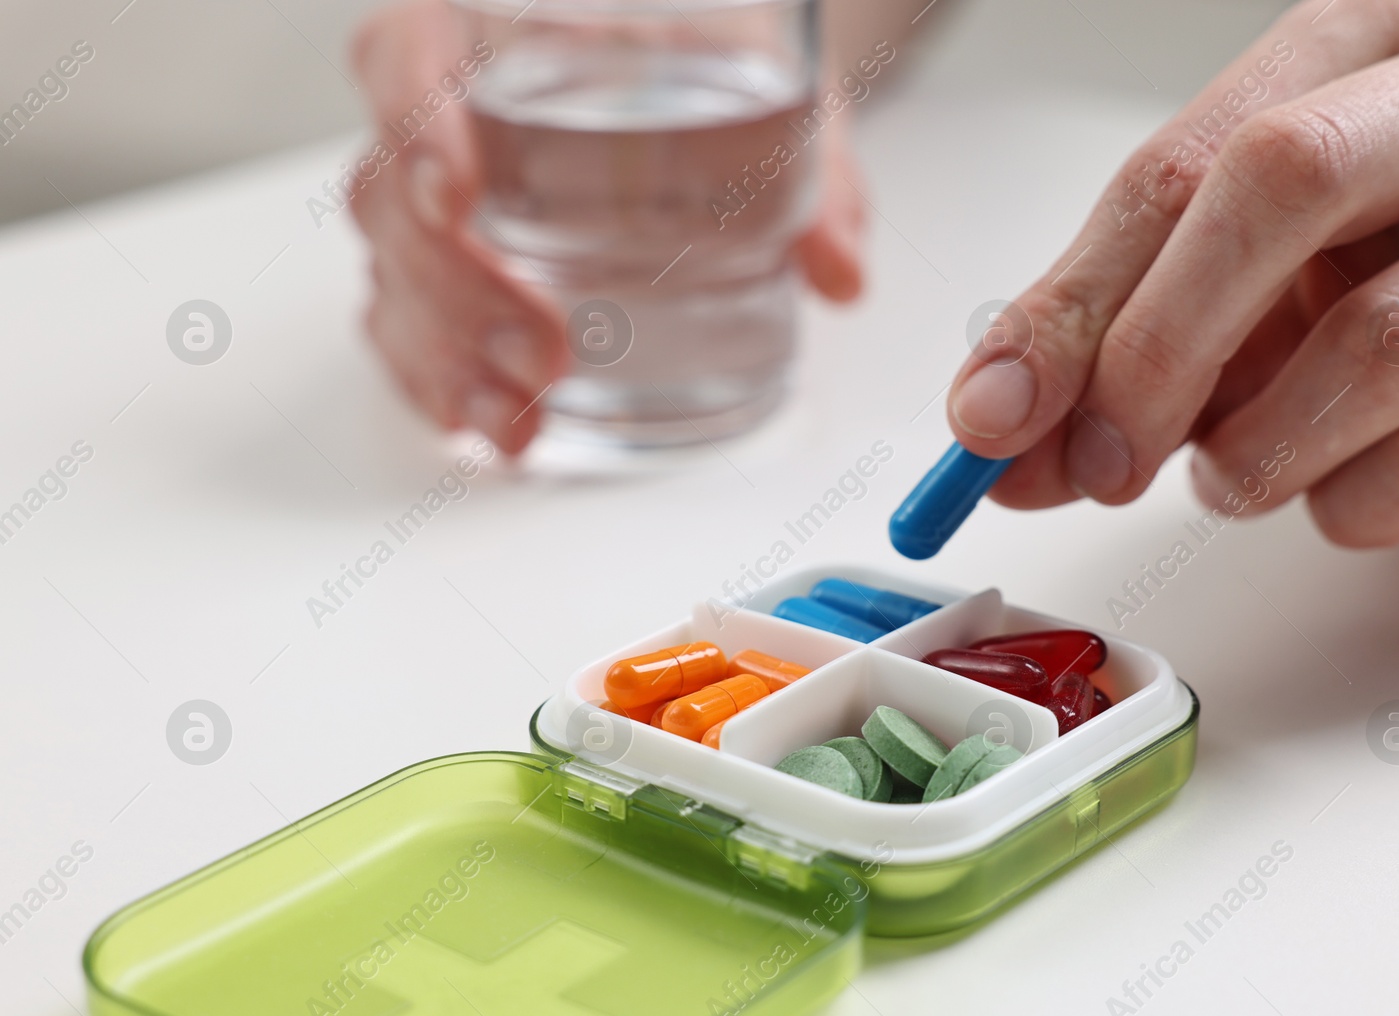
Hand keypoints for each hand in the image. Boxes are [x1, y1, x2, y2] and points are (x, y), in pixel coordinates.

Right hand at [349, 0, 864, 454]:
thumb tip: (839, 269)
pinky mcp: (449, 274)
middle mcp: (446, 115)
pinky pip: (409, 329)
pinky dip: (443, 385)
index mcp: (490, 32)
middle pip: (391, 195)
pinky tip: (490, 427)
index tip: (458, 198)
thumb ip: (814, 171)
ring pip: (394, 278)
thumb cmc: (713, 70)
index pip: (407, 56)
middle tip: (544, 353)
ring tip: (519, 420)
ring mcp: (435, 203)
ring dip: (447, 360)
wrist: (701, 93)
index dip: (415, 125)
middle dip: (458, 290)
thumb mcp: (776, 92)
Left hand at [945, 0, 1398, 544]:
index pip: (1190, 158)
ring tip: (1233, 475)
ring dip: (1264, 448)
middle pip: (1287, 183)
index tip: (996, 415)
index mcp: (1370, 42)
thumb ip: (1120, 333)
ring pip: (1388, 338)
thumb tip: (999, 428)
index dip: (1077, 301)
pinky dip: (1364, 500)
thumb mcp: (1251, 264)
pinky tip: (1343, 491)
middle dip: (1162, 351)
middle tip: (1104, 461)